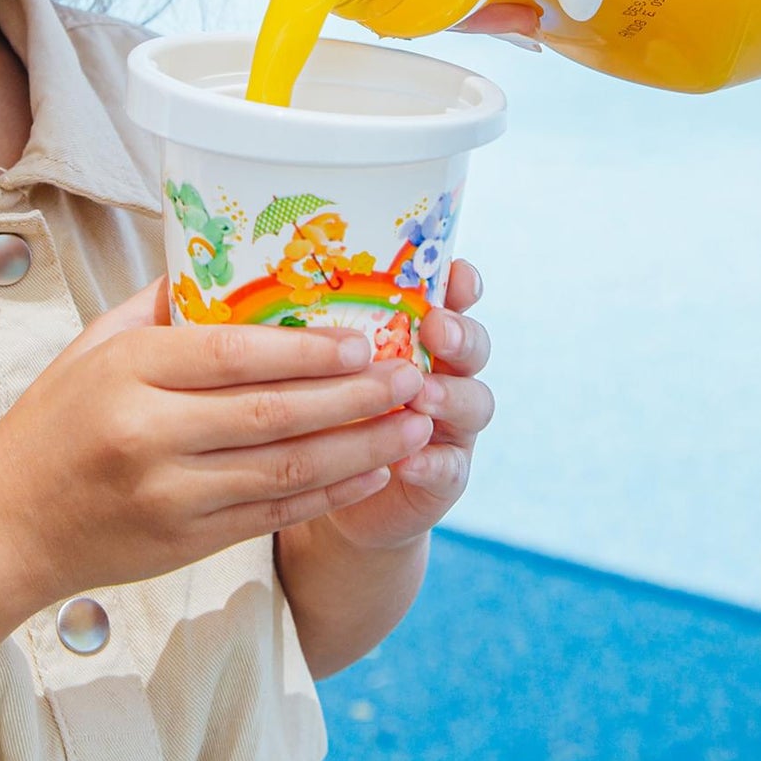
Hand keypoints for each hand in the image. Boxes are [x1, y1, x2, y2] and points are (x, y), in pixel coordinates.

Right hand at [0, 280, 433, 604]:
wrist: (6, 526)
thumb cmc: (54, 421)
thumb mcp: (93, 347)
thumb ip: (161, 307)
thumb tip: (229, 261)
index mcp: (129, 370)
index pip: (234, 355)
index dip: (307, 349)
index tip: (365, 339)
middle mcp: (150, 433)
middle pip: (274, 413)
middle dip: (355, 396)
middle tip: (413, 377)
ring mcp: (170, 495)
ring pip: (287, 470)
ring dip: (361, 448)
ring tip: (415, 426)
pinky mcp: (186, 542)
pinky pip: (274, 515)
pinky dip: (330, 495)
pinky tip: (374, 473)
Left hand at [314, 260, 493, 552]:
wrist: (330, 488)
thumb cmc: (323, 406)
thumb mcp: (323, 362)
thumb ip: (325, 329)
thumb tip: (286, 281)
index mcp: (418, 336)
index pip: (451, 299)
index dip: (460, 284)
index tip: (456, 272)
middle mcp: (444, 373)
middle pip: (472, 344)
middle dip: (460, 333)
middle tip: (437, 330)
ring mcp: (450, 425)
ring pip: (474, 402)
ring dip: (450, 395)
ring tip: (422, 396)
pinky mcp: (444, 475)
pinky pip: (450, 467)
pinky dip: (431, 461)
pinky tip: (409, 461)